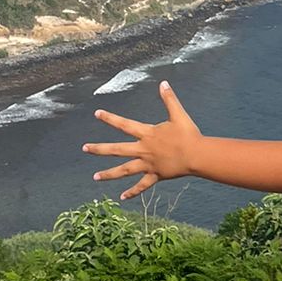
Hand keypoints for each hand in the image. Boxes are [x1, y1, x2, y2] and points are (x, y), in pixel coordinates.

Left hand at [84, 82, 201, 200]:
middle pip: (117, 150)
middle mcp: (144, 150)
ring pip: (125, 170)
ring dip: (109, 174)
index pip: (124, 125)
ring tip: (95, 178)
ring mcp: (148, 164)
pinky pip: (142, 185)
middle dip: (99, 149)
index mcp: (147, 134)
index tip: (97, 114)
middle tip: (84, 148)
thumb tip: (163, 83)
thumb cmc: (189, 134)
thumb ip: (169, 99)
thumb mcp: (178, 114)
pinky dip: (132, 192)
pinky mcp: (155, 175)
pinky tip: (122, 198)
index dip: (110, 118)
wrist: (197, 155)